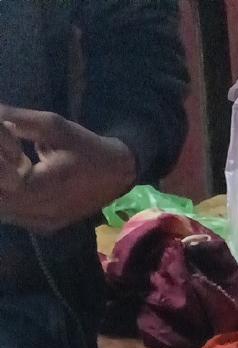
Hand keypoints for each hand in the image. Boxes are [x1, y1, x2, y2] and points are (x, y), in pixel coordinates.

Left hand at [0, 107, 134, 233]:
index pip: (2, 180)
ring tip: (9, 172)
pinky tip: (15, 184)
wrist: (116, 175)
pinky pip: (14, 217)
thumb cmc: (85, 147)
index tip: (7, 151)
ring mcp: (43, 224)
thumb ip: (18, 120)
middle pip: (1, 200)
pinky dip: (8, 201)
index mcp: (44, 187)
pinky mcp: (44, 227)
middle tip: (4, 160)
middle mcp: (42, 212)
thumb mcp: (53, 126)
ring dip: (2, 191)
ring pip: (4, 211)